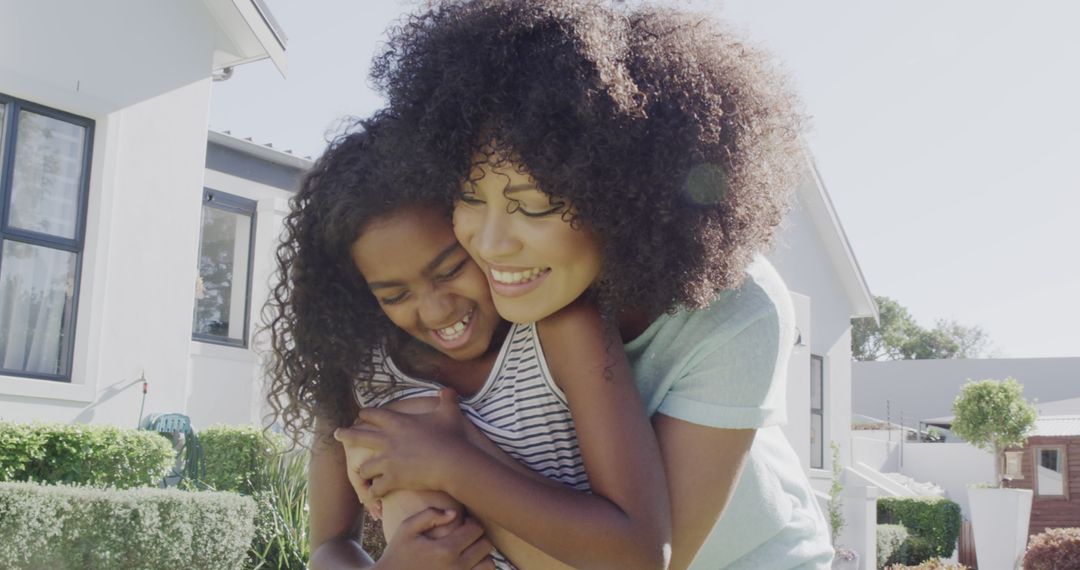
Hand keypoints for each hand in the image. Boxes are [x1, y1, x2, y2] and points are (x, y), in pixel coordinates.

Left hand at [335, 388, 471, 497]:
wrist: (451, 463)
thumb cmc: (450, 437)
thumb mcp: (449, 413)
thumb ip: (447, 399)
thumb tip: (448, 389)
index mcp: (398, 423)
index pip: (375, 415)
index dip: (366, 414)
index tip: (360, 413)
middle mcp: (388, 441)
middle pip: (358, 436)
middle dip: (345, 435)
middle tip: (336, 434)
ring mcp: (387, 461)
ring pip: (363, 468)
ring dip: (363, 471)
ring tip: (360, 473)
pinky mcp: (391, 479)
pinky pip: (375, 488)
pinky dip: (374, 492)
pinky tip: (373, 495)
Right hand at [375, 508, 495, 569]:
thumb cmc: (397, 554)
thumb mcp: (407, 529)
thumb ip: (430, 515)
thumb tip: (454, 513)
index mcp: (445, 550)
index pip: (476, 530)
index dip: (471, 523)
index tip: (461, 524)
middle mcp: (456, 568)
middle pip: (486, 546)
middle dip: (478, 538)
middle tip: (465, 537)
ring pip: (489, 565)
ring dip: (482, 556)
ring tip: (468, 552)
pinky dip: (478, 569)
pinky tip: (466, 564)